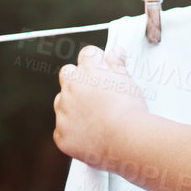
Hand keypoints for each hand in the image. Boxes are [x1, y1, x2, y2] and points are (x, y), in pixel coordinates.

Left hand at [52, 45, 148, 166]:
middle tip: (95, 95)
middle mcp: (71, 87)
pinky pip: (62, 129)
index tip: (101, 70)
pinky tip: (90, 136)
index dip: (95, 62)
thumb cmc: (129, 111)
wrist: (126, 139)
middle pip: (67, 74)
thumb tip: (115, 52)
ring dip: (72, 107)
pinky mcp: (61, 133)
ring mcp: (63, 110)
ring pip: (61, 102)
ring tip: (95, 119)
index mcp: (89, 70)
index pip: (87, 54)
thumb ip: (117, 64)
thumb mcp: (127, 82)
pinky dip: (73, 132)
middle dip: (77, 80)